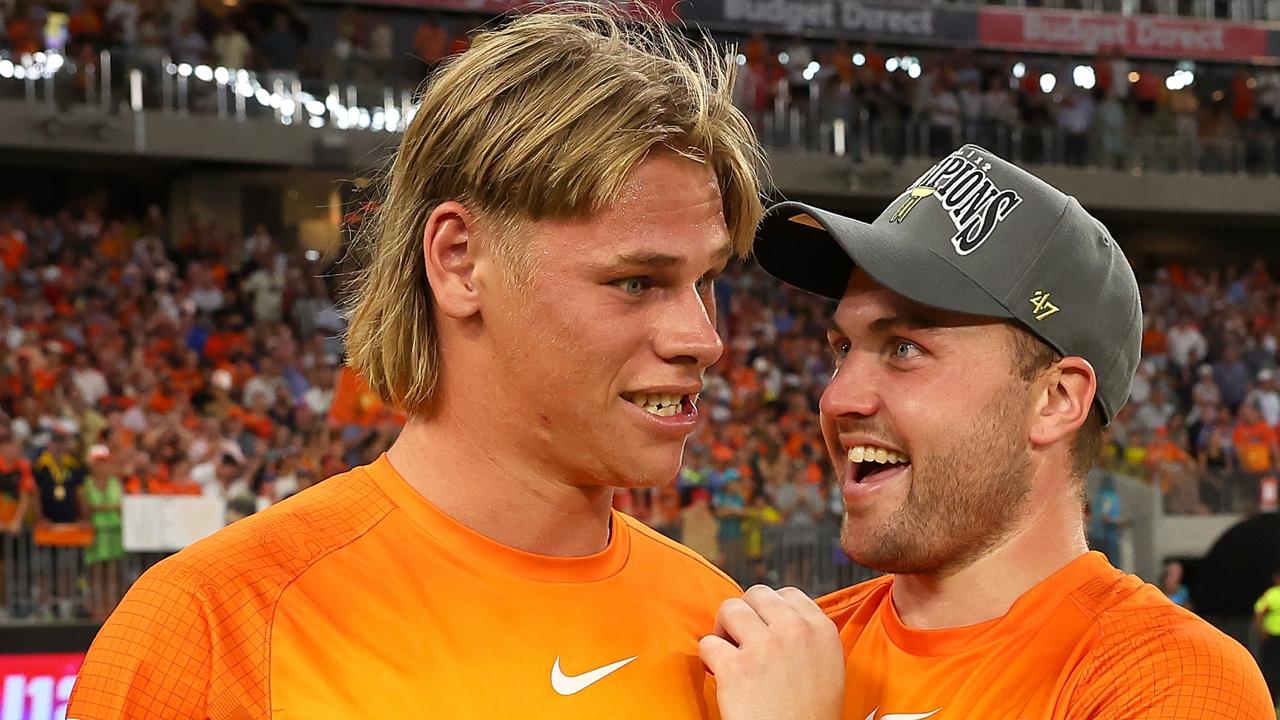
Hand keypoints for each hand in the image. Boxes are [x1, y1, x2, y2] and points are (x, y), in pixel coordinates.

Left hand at [699, 585, 844, 719]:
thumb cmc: (810, 716)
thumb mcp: (827, 668)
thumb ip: (807, 637)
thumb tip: (775, 617)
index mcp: (822, 630)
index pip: (786, 594)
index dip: (768, 610)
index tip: (762, 629)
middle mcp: (795, 632)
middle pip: (755, 594)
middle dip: (744, 615)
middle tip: (741, 640)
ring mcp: (765, 647)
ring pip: (729, 608)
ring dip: (723, 630)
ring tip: (728, 654)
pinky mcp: (736, 668)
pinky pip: (707, 644)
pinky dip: (708, 659)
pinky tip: (720, 675)